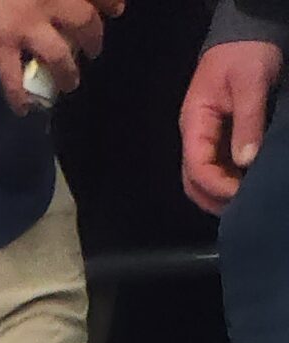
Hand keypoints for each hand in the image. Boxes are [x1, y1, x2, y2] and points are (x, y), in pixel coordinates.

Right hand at [0, 0, 122, 113]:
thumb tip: (63, 6)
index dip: (109, 1)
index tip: (118, 9)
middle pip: (84, 20)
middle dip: (94, 39)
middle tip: (94, 51)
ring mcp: (23, 26)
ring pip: (59, 54)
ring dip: (68, 73)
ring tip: (70, 85)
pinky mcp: (0, 47)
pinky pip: (14, 80)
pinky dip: (19, 99)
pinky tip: (23, 110)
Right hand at [181, 38, 283, 212]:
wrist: (247, 31)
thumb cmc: (246, 53)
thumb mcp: (250, 83)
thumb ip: (247, 122)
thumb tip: (245, 162)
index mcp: (194, 123)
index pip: (196, 167)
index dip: (215, 185)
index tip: (239, 194)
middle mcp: (194, 135)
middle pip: (193, 181)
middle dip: (213, 198)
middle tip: (241, 208)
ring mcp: (205, 137)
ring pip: (203, 178)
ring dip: (220, 193)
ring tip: (244, 201)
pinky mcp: (218, 136)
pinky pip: (217, 167)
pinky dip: (228, 181)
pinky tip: (244, 186)